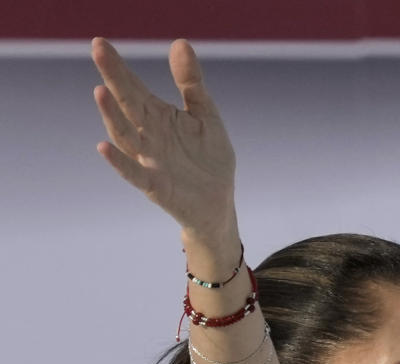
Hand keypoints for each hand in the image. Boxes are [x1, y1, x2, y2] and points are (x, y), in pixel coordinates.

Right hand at [91, 38, 237, 246]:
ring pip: (126, 136)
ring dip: (112, 115)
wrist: (219, 203)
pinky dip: (119, 162)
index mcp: (159, 118)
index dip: (119, 68)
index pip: (135, 89)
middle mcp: (149, 137)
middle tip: (98, 51)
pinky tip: (103, 146)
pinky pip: (133, 174)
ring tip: (102, 90)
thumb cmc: (209, 159)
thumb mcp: (205, 116)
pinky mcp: (155, 187)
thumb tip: (180, 43)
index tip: (101, 43)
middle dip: (114, 79)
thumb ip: (191, 84)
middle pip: (128, 105)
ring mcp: (149, 161)